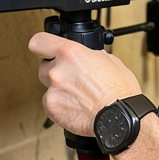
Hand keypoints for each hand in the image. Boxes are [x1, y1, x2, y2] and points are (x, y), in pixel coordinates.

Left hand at [28, 32, 142, 136]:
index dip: (42, 45)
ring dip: (58, 88)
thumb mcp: (109, 60)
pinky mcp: (52, 108)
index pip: (39, 42)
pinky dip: (60, 105)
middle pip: (43, 65)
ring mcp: (53, 91)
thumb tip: (87, 55)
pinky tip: (76, 106)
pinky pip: (50, 103)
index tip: (44, 49)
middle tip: (71, 77)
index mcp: (70, 53)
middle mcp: (58, 71)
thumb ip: (90, 55)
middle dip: (55, 69)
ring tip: (78, 95)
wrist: (119, 118)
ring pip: (47, 86)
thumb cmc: (119, 91)